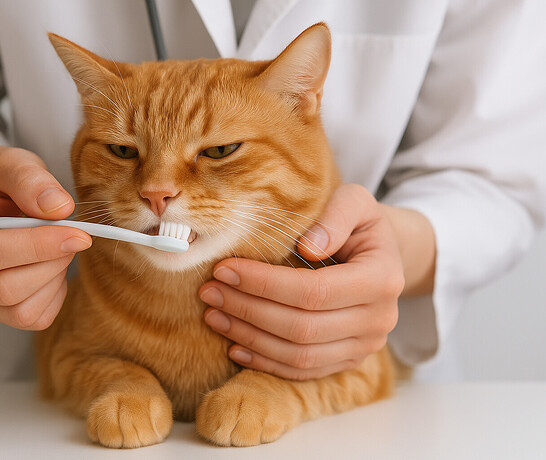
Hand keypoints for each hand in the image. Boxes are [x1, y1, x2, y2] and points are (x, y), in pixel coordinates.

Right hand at [0, 142, 90, 329]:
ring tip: (57, 248)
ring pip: (20, 311)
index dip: (40, 247)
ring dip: (53, 279)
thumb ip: (30, 178)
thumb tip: (59, 208)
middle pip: (5, 289)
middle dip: (51, 263)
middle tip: (72, 236)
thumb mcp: (9, 161)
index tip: (79, 234)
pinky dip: (53, 295)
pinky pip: (33, 319)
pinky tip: (51, 267)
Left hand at [199, 184, 406, 379]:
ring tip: (213, 315)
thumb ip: (337, 215)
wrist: (383, 256)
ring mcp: (365, 346)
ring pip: (299, 355)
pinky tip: (235, 345)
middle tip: (209, 292)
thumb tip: (308, 247)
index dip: (264, 284)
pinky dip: (266, 361)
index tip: (224, 269)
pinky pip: (303, 371)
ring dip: (250, 337)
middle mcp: (379, 320)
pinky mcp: (349, 360)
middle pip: (302, 327)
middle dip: (248, 310)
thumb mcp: (356, 202)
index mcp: (382, 278)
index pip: (313, 290)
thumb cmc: (360, 224)